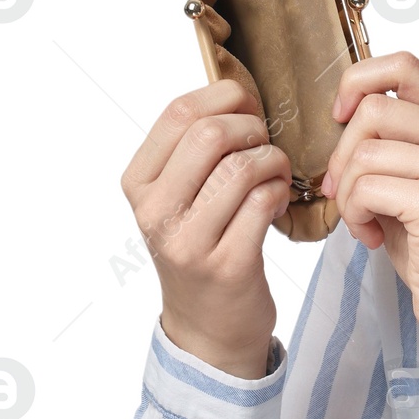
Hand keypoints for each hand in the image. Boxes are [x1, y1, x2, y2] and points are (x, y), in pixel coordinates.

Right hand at [120, 78, 292, 377]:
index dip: (225, 97)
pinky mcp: (227, 264)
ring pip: (243, 167)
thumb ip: (194, 148)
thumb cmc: (201, 246)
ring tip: (276, 174)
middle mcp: (155, 211)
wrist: (207, 326)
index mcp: (138, 183)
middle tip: (266, 144)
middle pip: (211, 134)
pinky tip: (276, 203)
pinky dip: (280, 193)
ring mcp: (188, 241)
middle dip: (253, 128)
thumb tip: (237, 93)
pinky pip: (265, 202)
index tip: (247, 107)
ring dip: (274, 161)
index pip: (179, 113)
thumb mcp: (178, 196)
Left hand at [320, 51, 418, 352]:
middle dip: (343, 154)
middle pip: (375, 109)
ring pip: (365, 150)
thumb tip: (342, 112)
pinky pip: (366, 187)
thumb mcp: (415, 176)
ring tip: (367, 221)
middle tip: (346, 193)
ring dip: (349, 193)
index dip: (360, 81)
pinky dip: (355, 215)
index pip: (404, 65)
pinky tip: (374, 236)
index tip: (341, 115)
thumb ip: (392, 137)